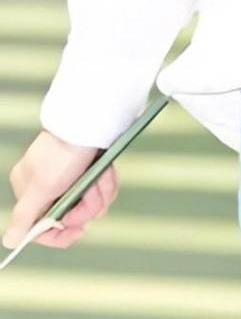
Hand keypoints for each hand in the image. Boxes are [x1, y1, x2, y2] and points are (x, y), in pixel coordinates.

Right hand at [3, 130, 116, 250]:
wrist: (91, 121)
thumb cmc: (63, 153)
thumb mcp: (42, 188)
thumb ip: (25, 216)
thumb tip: (10, 241)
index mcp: (29, 189)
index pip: (40, 226)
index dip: (60, 235)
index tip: (79, 231)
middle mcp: (48, 185)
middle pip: (71, 215)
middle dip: (87, 205)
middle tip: (91, 191)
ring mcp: (70, 176)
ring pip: (90, 202)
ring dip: (100, 192)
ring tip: (101, 177)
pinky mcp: (88, 168)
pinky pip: (100, 187)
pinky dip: (106, 181)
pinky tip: (107, 172)